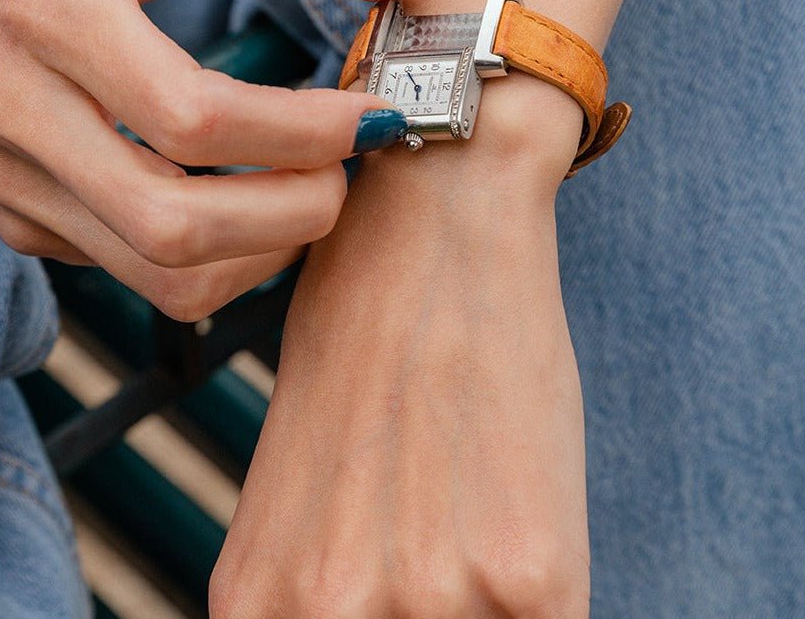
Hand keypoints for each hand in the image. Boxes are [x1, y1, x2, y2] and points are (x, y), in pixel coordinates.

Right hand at [0, 0, 428, 318]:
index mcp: (54, 12)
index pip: (193, 115)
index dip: (303, 130)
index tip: (369, 113)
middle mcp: (20, 113)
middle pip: (177, 225)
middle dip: (295, 212)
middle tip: (348, 168)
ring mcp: (16, 184)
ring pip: (163, 275)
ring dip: (266, 249)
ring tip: (310, 188)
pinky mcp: (22, 222)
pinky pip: (140, 278)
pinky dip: (222, 259)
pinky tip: (252, 204)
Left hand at [210, 92, 590, 617]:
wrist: (439, 225)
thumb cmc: (368, 330)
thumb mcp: (299, 477)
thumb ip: (313, 573)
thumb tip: (352, 611)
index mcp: (259, 595)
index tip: (403, 599)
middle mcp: (330, 611)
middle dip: (428, 610)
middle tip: (440, 542)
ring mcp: (429, 599)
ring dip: (488, 605)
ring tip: (480, 522)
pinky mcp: (530, 577)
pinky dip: (545, 589)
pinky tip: (527, 516)